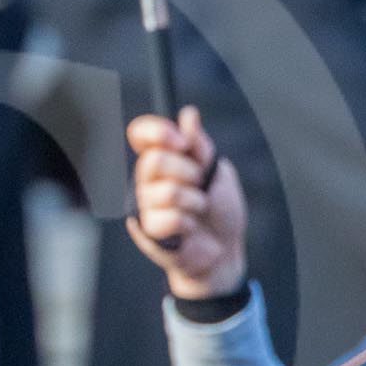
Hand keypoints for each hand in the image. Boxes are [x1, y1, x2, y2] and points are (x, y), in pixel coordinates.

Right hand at [126, 106, 246, 300]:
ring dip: (194, 201)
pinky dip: (189, 223)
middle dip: (189, 173)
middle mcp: (146, 181)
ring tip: (198, 210)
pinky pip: (169, 218)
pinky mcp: (147, 230)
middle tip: (200, 186)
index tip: (183, 142)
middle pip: (153, 160)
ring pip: (166, 191)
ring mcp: (144, 206)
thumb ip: (200, 146)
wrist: (225, 251)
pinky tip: (190, 229)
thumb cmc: (220, 212)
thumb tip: (188, 115)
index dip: (157, 131)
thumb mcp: (217, 173)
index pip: (140, 134)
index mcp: (162, 160)